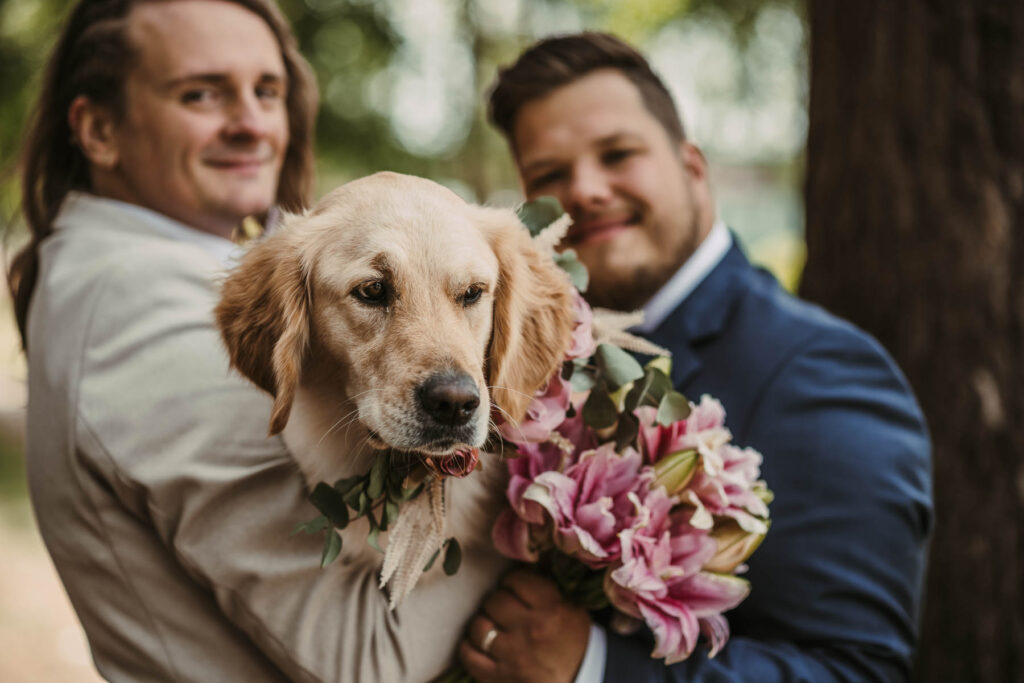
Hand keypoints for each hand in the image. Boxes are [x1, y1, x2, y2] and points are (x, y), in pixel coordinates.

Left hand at [459, 569, 591, 682]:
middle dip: (497, 602)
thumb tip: (522, 561)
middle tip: (503, 609)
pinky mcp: (499, 677)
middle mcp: (531, 630)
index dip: (512, 582)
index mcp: (552, 610)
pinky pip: (469, 655)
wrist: (582, 680)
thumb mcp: (571, 607)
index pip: (516, 580)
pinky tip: (478, 644)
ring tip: (491, 625)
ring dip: (482, 623)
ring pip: (478, 626)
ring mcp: (513, 655)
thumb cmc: (574, 641)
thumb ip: (546, 586)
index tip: (514, 588)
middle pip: (494, 601)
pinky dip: (469, 647)